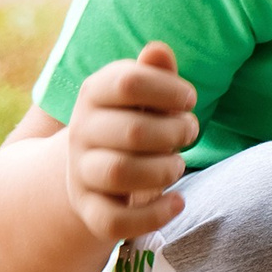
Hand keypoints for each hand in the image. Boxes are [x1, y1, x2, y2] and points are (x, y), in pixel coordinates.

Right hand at [64, 42, 199, 244]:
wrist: (95, 171)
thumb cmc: (135, 123)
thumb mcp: (144, 97)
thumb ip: (154, 74)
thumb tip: (159, 50)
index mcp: (94, 95)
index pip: (128, 81)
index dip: (169, 89)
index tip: (188, 98)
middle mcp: (81, 133)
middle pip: (132, 130)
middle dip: (175, 132)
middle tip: (189, 132)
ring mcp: (82, 174)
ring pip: (120, 173)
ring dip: (164, 169)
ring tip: (177, 164)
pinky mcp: (91, 211)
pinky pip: (114, 221)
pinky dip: (153, 215)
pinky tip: (178, 201)